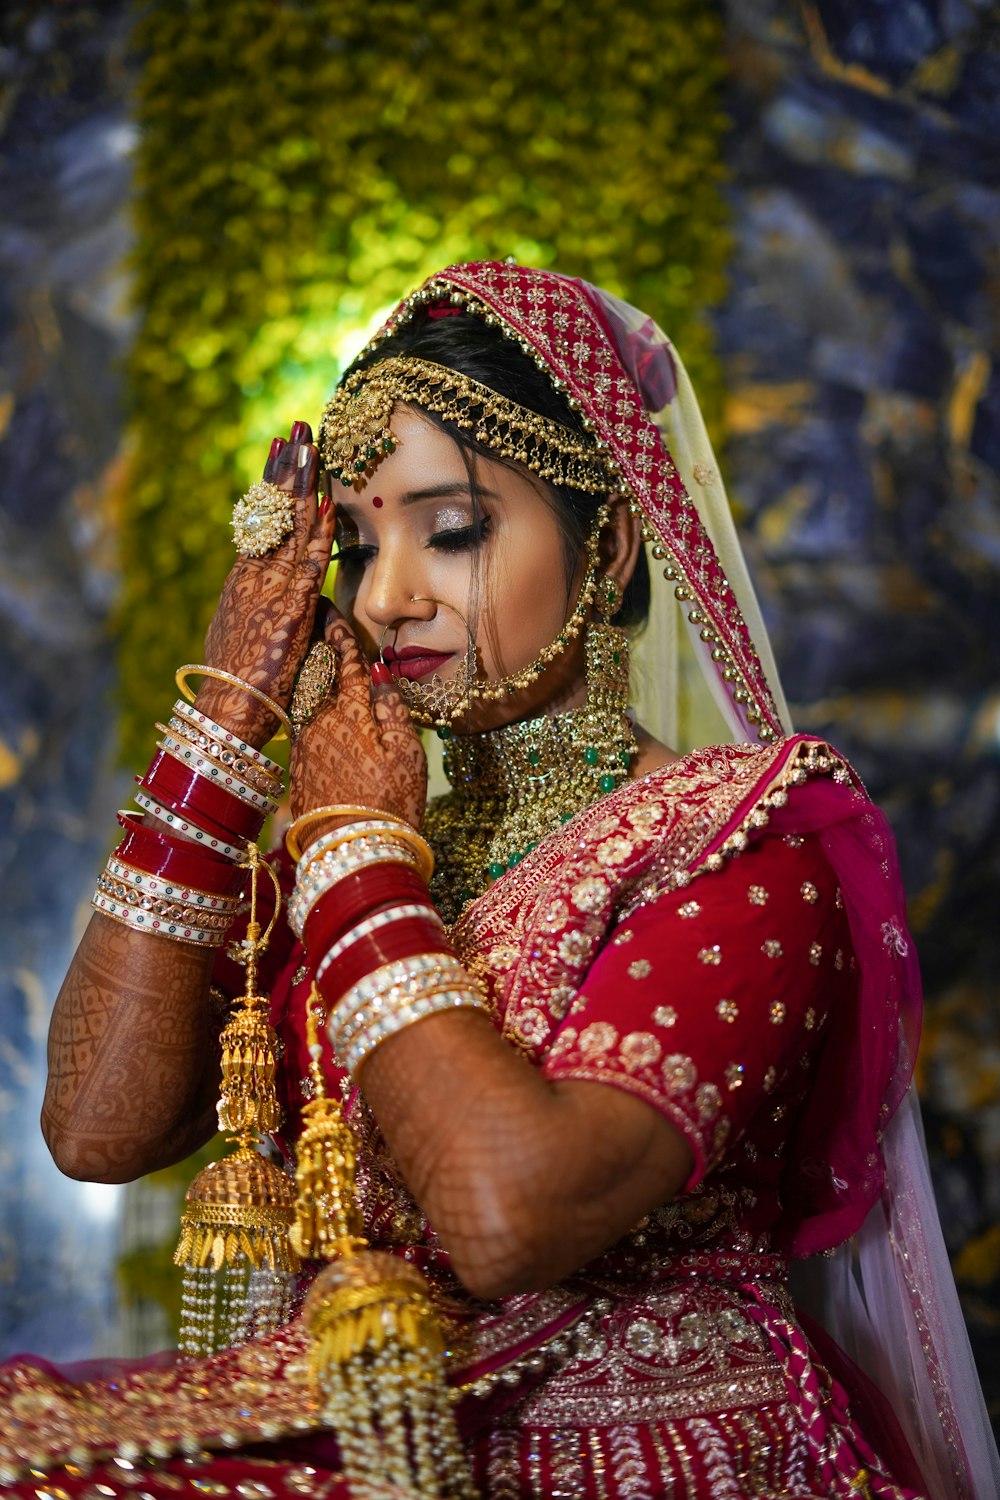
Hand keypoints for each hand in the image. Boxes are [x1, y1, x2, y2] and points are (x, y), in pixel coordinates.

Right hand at [195, 422, 334, 746]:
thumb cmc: (243, 691)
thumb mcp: (260, 644)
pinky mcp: (286, 611)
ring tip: (310, 445)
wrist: (226, 715)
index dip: (273, 488)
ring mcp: (268, 591)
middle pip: (272, 513)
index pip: (262, 524)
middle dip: (286, 469)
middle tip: (296, 428)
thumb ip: (281, 621)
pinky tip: (323, 503)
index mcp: (244, 585)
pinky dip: (316, 532)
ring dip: (301, 486)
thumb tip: (305, 611)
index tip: (282, 454)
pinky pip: (306, 564)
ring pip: (287, 528)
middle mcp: (252, 579)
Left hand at [290, 606, 427, 832]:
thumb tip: (382, 674)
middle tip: (311, 613)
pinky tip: (308, 696)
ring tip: (309, 647)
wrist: (350, 852)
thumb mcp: (406, 754)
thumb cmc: (390, 803)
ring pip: (304, 693)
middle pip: (316, 671)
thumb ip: (393, 710)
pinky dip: (304, 697)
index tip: (331, 606)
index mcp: (350, 712)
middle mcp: (319, 721)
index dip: (340, 633)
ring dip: (308, 668)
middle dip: (316, 641)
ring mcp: (304, 744)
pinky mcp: (297, 766)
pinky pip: (299, 717)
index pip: (345, 661)